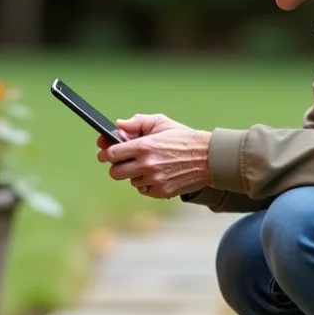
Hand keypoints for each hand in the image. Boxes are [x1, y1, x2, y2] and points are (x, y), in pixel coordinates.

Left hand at [96, 114, 211, 198]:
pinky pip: (143, 190)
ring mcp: (154, 180)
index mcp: (144, 146)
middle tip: (123, 162)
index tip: (105, 154)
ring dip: (135, 175)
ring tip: (149, 166)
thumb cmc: (183, 138)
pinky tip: (157, 175)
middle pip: (115, 173)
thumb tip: (118, 125)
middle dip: (117, 166)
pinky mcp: (162, 192)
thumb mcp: (161, 123)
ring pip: (131, 182)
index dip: (106, 153)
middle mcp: (147, 164)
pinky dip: (146, 184)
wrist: (208, 158)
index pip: (112, 154)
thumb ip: (137, 122)